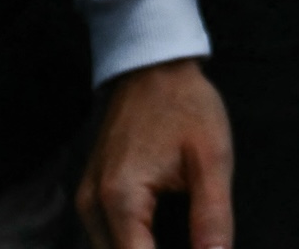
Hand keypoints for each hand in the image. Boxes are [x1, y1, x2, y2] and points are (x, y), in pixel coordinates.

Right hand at [76, 58, 232, 248]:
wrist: (153, 67)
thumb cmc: (186, 106)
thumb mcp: (212, 158)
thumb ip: (212, 215)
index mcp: (122, 198)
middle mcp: (92, 206)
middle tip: (198, 246)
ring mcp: (86, 200)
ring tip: (183, 242)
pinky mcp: (89, 194)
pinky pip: (106, 238)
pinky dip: (131, 245)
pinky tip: (157, 242)